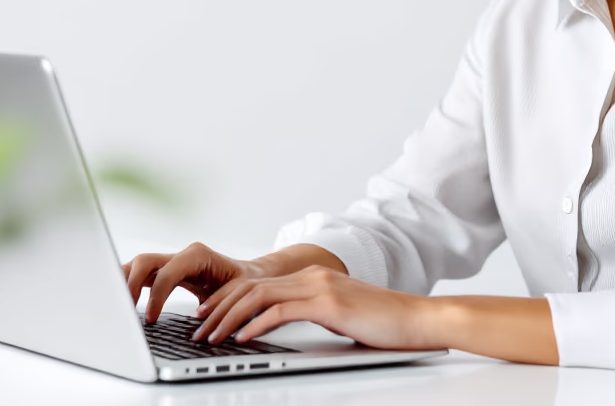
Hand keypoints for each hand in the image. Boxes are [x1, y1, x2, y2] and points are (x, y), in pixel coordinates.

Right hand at [123, 242, 268, 322]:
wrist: (251, 277)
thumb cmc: (245, 286)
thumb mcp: (234, 295)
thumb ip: (217, 304)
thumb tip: (198, 321)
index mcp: (198, 256)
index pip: (167, 272)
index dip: (155, 296)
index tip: (149, 319)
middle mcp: (182, 255)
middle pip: (145, 262)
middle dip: (130, 284)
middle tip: (123, 312)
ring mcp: (172, 262)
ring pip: (138, 266)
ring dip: (123, 284)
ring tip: (113, 308)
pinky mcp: (165, 272)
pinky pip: (141, 274)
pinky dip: (127, 285)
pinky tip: (119, 301)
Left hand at [191, 264, 442, 350]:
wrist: (417, 320)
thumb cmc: (382, 324)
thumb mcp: (338, 316)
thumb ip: (310, 314)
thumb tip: (278, 327)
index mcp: (311, 278)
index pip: (257, 284)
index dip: (227, 300)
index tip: (207, 318)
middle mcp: (311, 276)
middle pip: (250, 286)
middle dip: (218, 308)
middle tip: (197, 329)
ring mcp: (319, 287)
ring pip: (259, 296)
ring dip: (228, 317)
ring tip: (210, 337)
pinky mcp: (328, 303)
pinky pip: (281, 311)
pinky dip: (255, 324)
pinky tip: (242, 337)